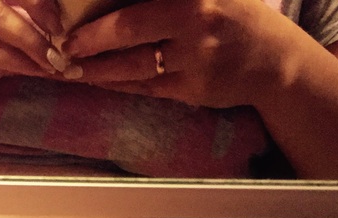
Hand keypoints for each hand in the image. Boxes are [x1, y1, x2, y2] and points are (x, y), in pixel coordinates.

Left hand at [58, 0, 290, 107]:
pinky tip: (97, 79)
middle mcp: (195, 20)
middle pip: (130, 28)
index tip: (71, 14)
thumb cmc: (234, 17)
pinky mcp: (191, 88)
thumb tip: (116, 4)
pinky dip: (118, 84)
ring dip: (97, 68)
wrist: (273, 62)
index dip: (105, 13)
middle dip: (91, 38)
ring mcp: (194, 58)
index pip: (139, 1)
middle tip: (63, 44)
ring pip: (133, 65)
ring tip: (70, 68)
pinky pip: (144, 86)